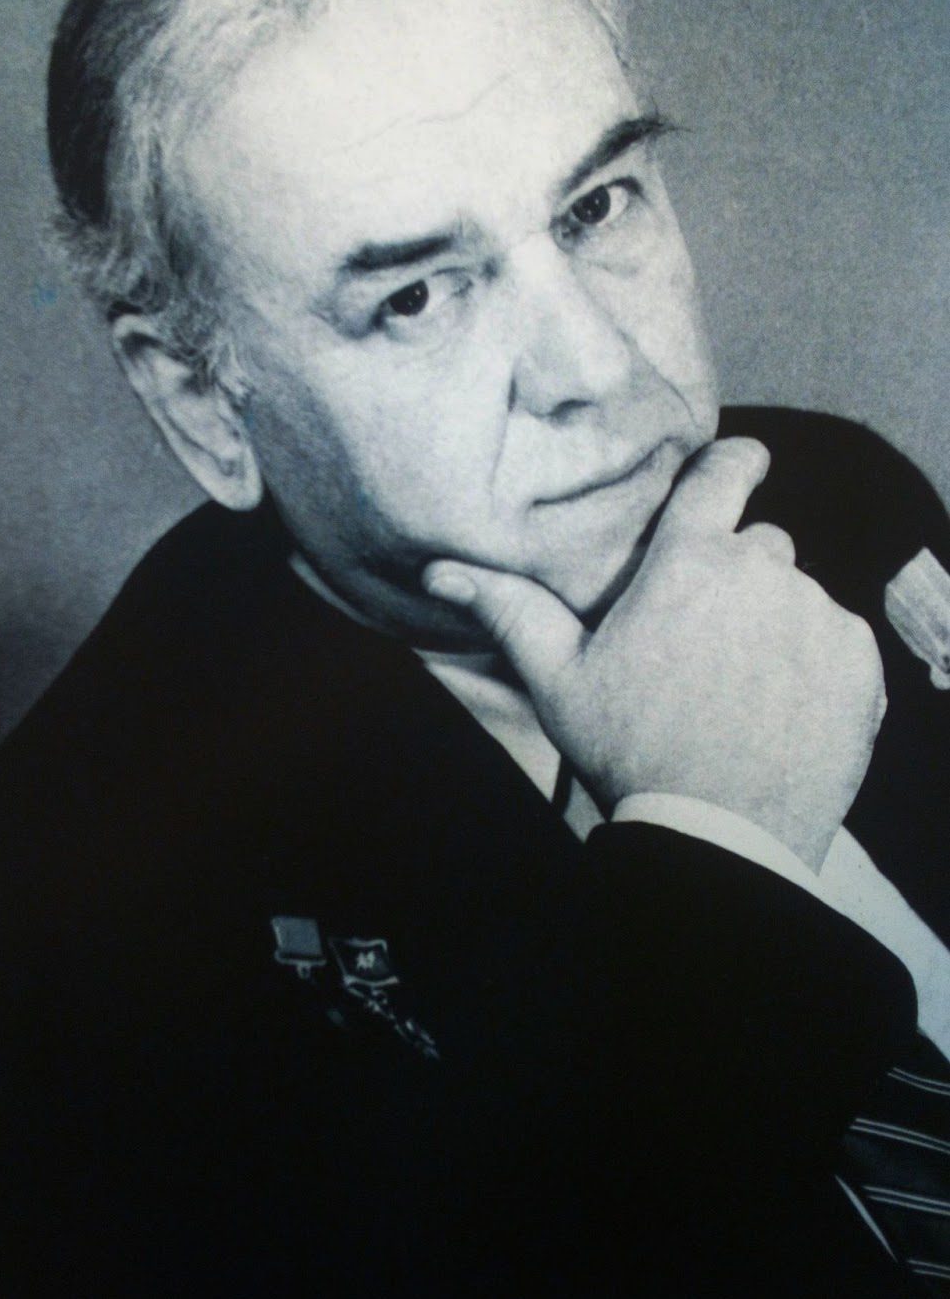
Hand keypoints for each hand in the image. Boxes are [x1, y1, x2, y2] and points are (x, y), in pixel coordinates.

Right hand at [424, 438, 886, 869]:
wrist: (718, 838)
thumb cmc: (631, 751)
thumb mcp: (560, 680)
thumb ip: (510, 610)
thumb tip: (441, 569)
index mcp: (690, 561)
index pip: (725, 470)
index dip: (733, 461)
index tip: (738, 464)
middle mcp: (764, 574)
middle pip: (757, 547)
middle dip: (733, 577)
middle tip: (701, 638)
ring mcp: (817, 619)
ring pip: (796, 597)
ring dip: (773, 624)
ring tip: (737, 686)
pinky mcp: (858, 665)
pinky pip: (837, 641)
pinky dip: (813, 665)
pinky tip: (775, 707)